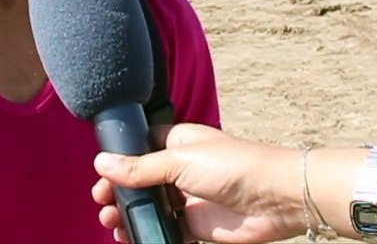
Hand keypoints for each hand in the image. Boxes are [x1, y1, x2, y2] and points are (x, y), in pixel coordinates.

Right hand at [91, 123, 304, 243]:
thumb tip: (102, 163)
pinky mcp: (199, 225)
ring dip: (131, 215)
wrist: (276, 198)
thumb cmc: (235, 166)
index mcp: (179, 142)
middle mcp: (183, 169)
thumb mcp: (180, 162)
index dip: (120, 160)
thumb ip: (140, 168)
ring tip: (112, 223)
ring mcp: (190, 198)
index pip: (141, 148)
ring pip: (153, 208)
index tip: (100, 175)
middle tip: (103, 203)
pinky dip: (151, 235)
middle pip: (143, 181)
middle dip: (121, 192)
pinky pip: (168, 231)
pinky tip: (134, 238)